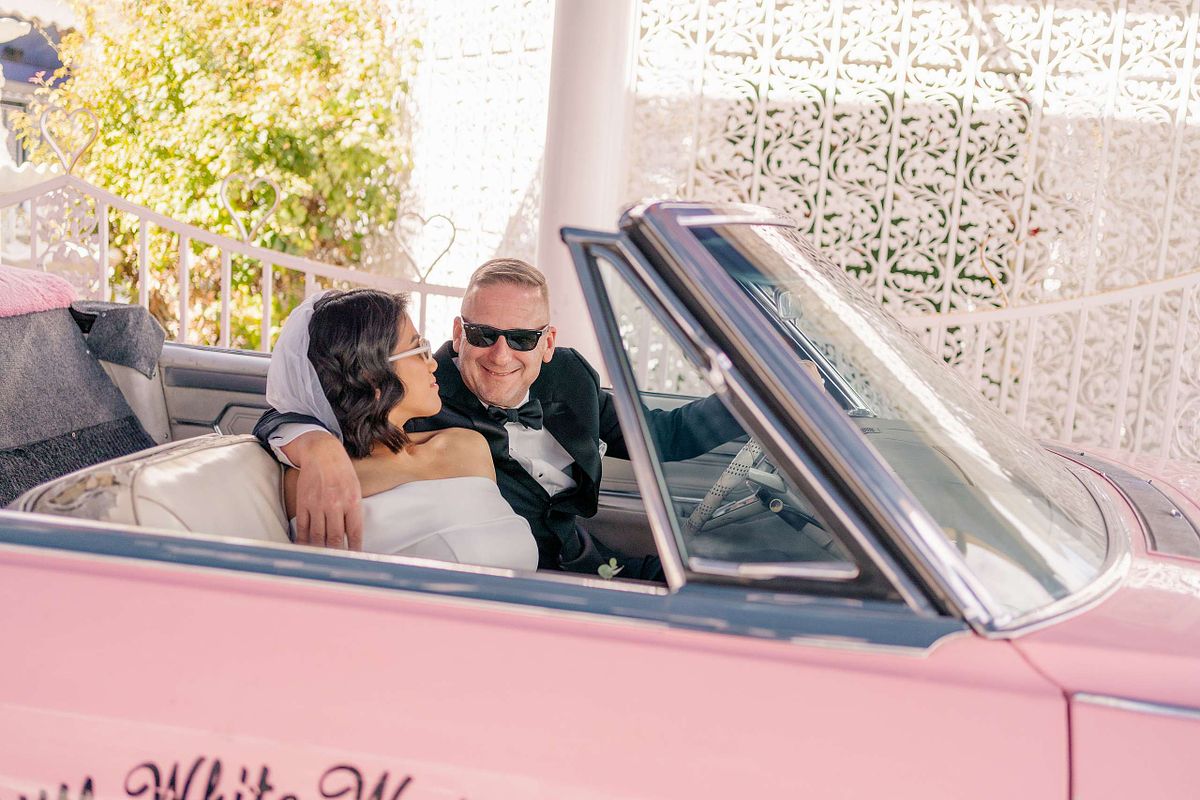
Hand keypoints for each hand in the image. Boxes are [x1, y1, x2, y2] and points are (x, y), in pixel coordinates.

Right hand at [282, 431, 362, 550]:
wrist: (322, 453)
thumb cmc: (342, 472)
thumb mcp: (355, 489)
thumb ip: (354, 510)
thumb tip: (353, 535)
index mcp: (352, 501)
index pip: (355, 532)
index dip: (355, 548)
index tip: (355, 559)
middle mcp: (334, 504)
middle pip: (335, 537)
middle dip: (337, 553)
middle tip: (338, 564)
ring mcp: (317, 505)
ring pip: (318, 535)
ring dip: (320, 550)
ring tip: (322, 559)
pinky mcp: (303, 503)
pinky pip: (302, 527)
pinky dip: (303, 540)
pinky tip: (304, 548)